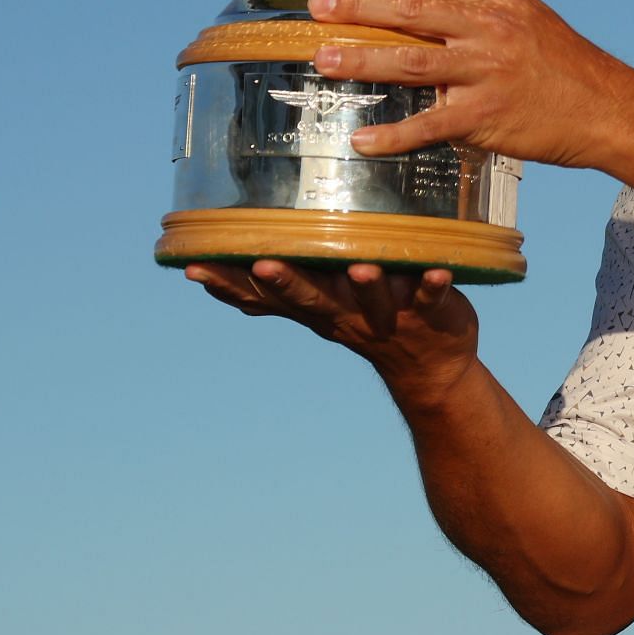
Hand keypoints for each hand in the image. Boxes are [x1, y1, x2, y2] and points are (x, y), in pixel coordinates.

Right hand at [184, 260, 479, 402]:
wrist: (433, 371)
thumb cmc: (368, 322)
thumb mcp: (318, 312)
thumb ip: (277, 295)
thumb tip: (209, 273)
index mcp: (317, 309)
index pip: (267, 297)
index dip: (233, 284)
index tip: (195, 266)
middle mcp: (346, 314)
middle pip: (312, 298)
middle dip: (288, 282)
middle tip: (265, 263)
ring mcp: (388, 315)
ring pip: (373, 299)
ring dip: (366, 285)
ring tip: (359, 267)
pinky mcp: (430, 313)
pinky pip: (431, 299)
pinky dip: (433, 286)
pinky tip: (437, 272)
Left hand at [306, 0, 633, 168]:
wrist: (608, 109)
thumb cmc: (565, 67)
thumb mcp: (527, 20)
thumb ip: (480, 11)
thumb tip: (425, 7)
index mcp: (497, 0)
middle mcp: (490, 29)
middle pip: (410, 12)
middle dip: (357, 9)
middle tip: (318, 9)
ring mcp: (487, 73)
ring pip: (411, 62)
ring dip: (361, 61)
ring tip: (324, 60)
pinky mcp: (487, 116)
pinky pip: (430, 125)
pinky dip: (393, 134)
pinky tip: (363, 139)